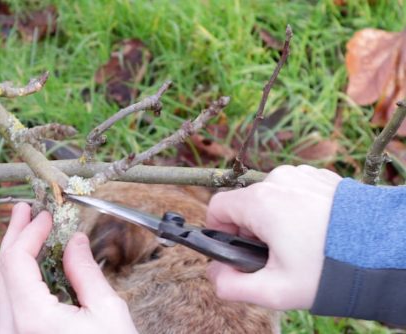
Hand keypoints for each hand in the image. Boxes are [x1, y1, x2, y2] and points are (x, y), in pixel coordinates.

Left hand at [0, 203, 137, 333]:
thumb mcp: (107, 313)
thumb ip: (84, 272)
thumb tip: (73, 240)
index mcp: (32, 319)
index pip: (15, 260)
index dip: (28, 232)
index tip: (44, 215)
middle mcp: (8, 333)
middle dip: (14, 237)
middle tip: (26, 212)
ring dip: (6, 262)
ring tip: (22, 240)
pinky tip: (11, 282)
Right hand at [206, 165, 341, 309]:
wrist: (384, 252)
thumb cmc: (328, 270)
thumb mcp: (274, 290)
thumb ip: (232, 285)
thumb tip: (217, 275)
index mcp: (260, 201)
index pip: (218, 207)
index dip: (220, 231)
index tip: (239, 250)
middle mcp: (277, 180)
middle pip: (246, 203)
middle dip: (253, 229)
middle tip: (277, 256)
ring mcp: (301, 176)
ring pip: (271, 197)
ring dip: (276, 218)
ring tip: (301, 244)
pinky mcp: (321, 177)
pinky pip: (295, 191)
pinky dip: (298, 209)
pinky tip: (316, 230)